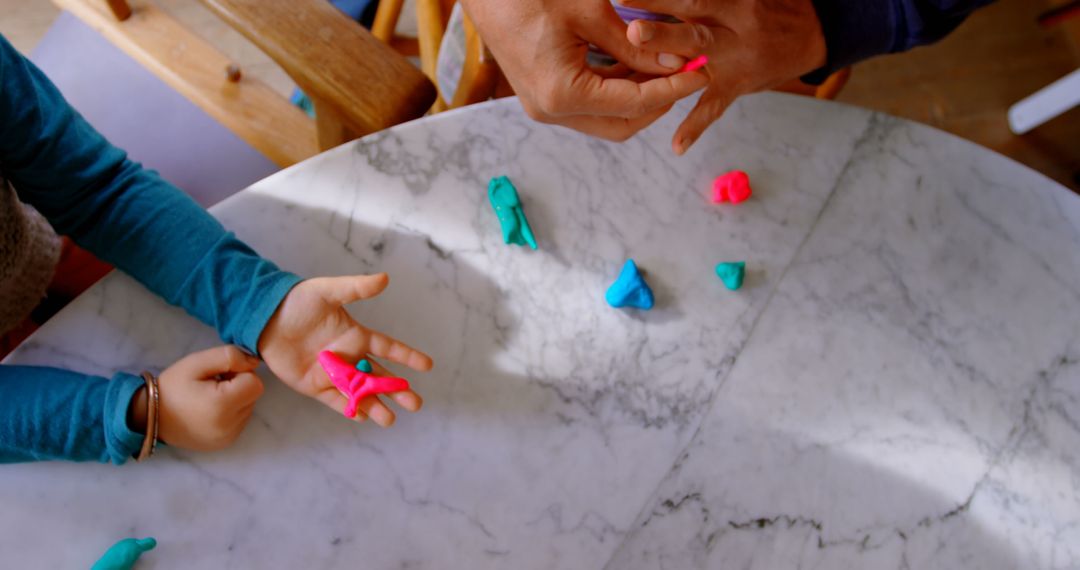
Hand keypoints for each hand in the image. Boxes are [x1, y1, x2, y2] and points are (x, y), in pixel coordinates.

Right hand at [130, 345, 264, 450]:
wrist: (151, 416)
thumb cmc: (173, 386)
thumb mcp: (197, 362)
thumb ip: (229, 356)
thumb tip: (254, 362)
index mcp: (222, 405)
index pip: (254, 382)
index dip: (240, 372)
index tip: (220, 373)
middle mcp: (229, 426)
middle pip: (253, 395)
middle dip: (239, 384)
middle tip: (213, 383)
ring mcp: (228, 437)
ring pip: (249, 407)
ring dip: (236, 398)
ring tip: (210, 396)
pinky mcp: (225, 443)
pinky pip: (241, 421)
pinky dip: (231, 412)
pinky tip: (211, 409)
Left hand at [257, 273, 433, 427]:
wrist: (264, 318)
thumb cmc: (297, 301)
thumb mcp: (328, 291)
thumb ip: (356, 288)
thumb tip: (384, 278)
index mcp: (356, 336)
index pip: (388, 348)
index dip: (407, 356)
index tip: (427, 366)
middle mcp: (349, 357)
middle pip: (379, 378)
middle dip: (398, 390)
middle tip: (416, 404)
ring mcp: (333, 373)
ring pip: (361, 393)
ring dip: (376, 406)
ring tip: (390, 420)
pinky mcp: (314, 385)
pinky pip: (335, 400)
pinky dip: (348, 409)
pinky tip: (362, 417)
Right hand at [460, 0, 707, 140]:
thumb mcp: (590, 13)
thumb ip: (634, 44)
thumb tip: (674, 62)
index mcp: (562, 94)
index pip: (634, 103)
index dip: (673, 88)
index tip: (701, 71)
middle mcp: (552, 111)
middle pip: (623, 124)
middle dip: (660, 102)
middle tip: (687, 73)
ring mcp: (545, 107)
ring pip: (608, 118)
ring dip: (640, 96)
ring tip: (667, 64)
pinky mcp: (544, 97)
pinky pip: (591, 104)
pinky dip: (618, 89)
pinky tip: (638, 63)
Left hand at [620, 0, 827, 153]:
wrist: (811, 32)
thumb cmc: (764, 5)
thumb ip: (705, 0)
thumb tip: (660, 2)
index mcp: (731, 1)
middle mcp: (731, 28)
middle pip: (693, 27)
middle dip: (661, 32)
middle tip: (632, 31)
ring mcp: (734, 60)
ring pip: (700, 66)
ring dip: (672, 76)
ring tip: (645, 87)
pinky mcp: (737, 86)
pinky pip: (715, 108)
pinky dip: (696, 127)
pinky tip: (677, 146)